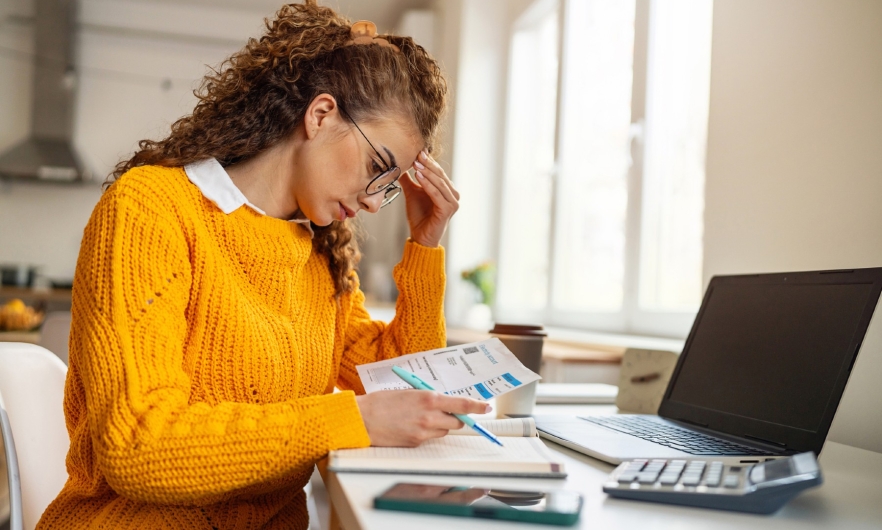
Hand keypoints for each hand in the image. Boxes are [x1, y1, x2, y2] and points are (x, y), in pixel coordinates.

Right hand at [355, 390, 489, 446]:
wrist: (362, 419)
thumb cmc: (381, 402)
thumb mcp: (409, 392)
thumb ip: (429, 397)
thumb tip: (444, 402)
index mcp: (429, 399)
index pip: (462, 404)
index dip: (477, 406)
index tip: (486, 407)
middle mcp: (430, 416)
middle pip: (457, 421)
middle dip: (455, 417)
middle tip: (446, 412)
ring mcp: (423, 432)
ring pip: (443, 431)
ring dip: (439, 425)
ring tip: (420, 418)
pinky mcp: (416, 443)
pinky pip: (429, 438)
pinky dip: (425, 432)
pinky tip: (410, 425)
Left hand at [399, 150, 459, 247]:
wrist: (420, 237)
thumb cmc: (419, 216)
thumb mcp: (412, 193)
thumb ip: (408, 179)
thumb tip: (399, 164)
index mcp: (447, 189)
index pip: (438, 171)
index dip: (428, 161)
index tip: (417, 151)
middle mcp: (453, 195)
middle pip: (440, 175)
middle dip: (428, 164)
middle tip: (417, 154)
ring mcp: (453, 203)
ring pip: (439, 183)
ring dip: (427, 172)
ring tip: (416, 164)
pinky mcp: (448, 210)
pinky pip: (436, 194)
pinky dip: (427, 185)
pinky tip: (418, 176)